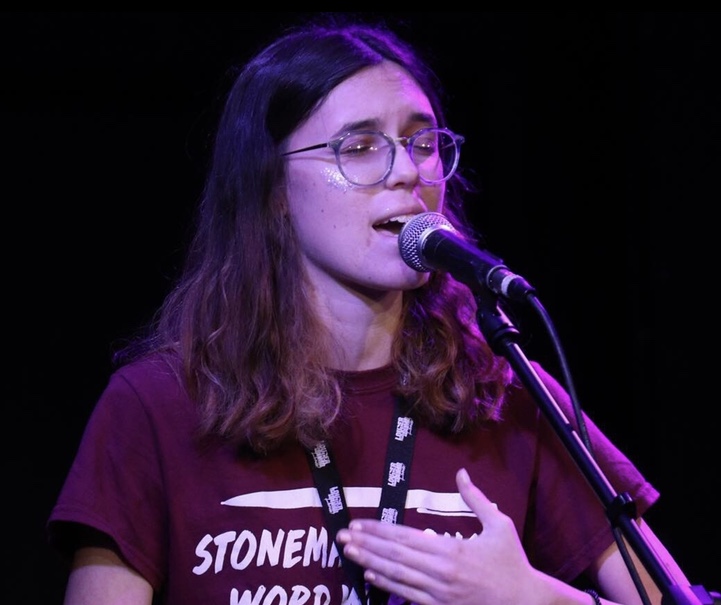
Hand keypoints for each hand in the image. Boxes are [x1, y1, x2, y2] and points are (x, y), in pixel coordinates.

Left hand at [336, 468, 545, 604]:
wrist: (526, 603)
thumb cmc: (513, 562)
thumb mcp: (499, 525)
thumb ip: (476, 499)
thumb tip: (461, 473)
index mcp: (452, 550)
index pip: (405, 537)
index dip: (379, 530)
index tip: (358, 524)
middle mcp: (441, 573)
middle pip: (395, 556)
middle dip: (366, 545)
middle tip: (341, 536)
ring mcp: (439, 594)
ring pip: (397, 577)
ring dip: (369, 564)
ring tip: (348, 553)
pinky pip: (408, 597)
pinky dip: (387, 586)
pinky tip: (371, 578)